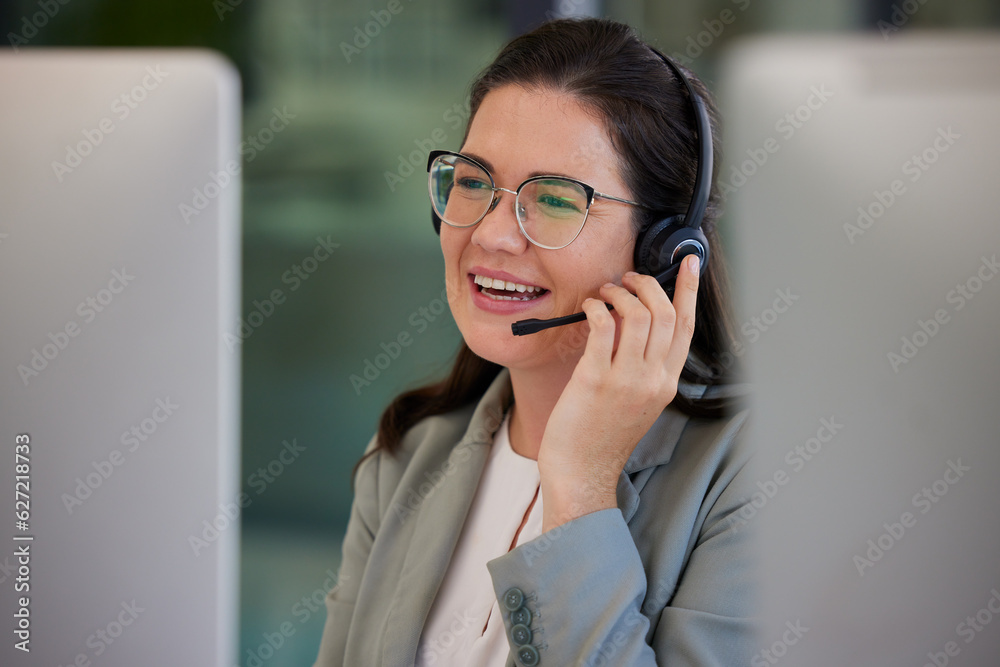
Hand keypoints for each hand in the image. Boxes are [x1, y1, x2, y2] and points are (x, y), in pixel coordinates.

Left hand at [537, 255, 700, 531]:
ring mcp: (626, 379)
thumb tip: (632, 320)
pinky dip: (597, 306)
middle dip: (648, 285)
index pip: (686, 326)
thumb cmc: (602, 435)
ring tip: (604, 293)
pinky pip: (604, 326)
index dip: (689, 290)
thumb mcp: (637, 401)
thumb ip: (642, 365)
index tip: (689, 263)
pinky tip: (589, 306)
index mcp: (667, 383)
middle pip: (665, 314)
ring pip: (638, 314)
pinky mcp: (595, 378)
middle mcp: (653, 379)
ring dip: (620, 293)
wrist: (582, 471)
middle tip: (627, 279)